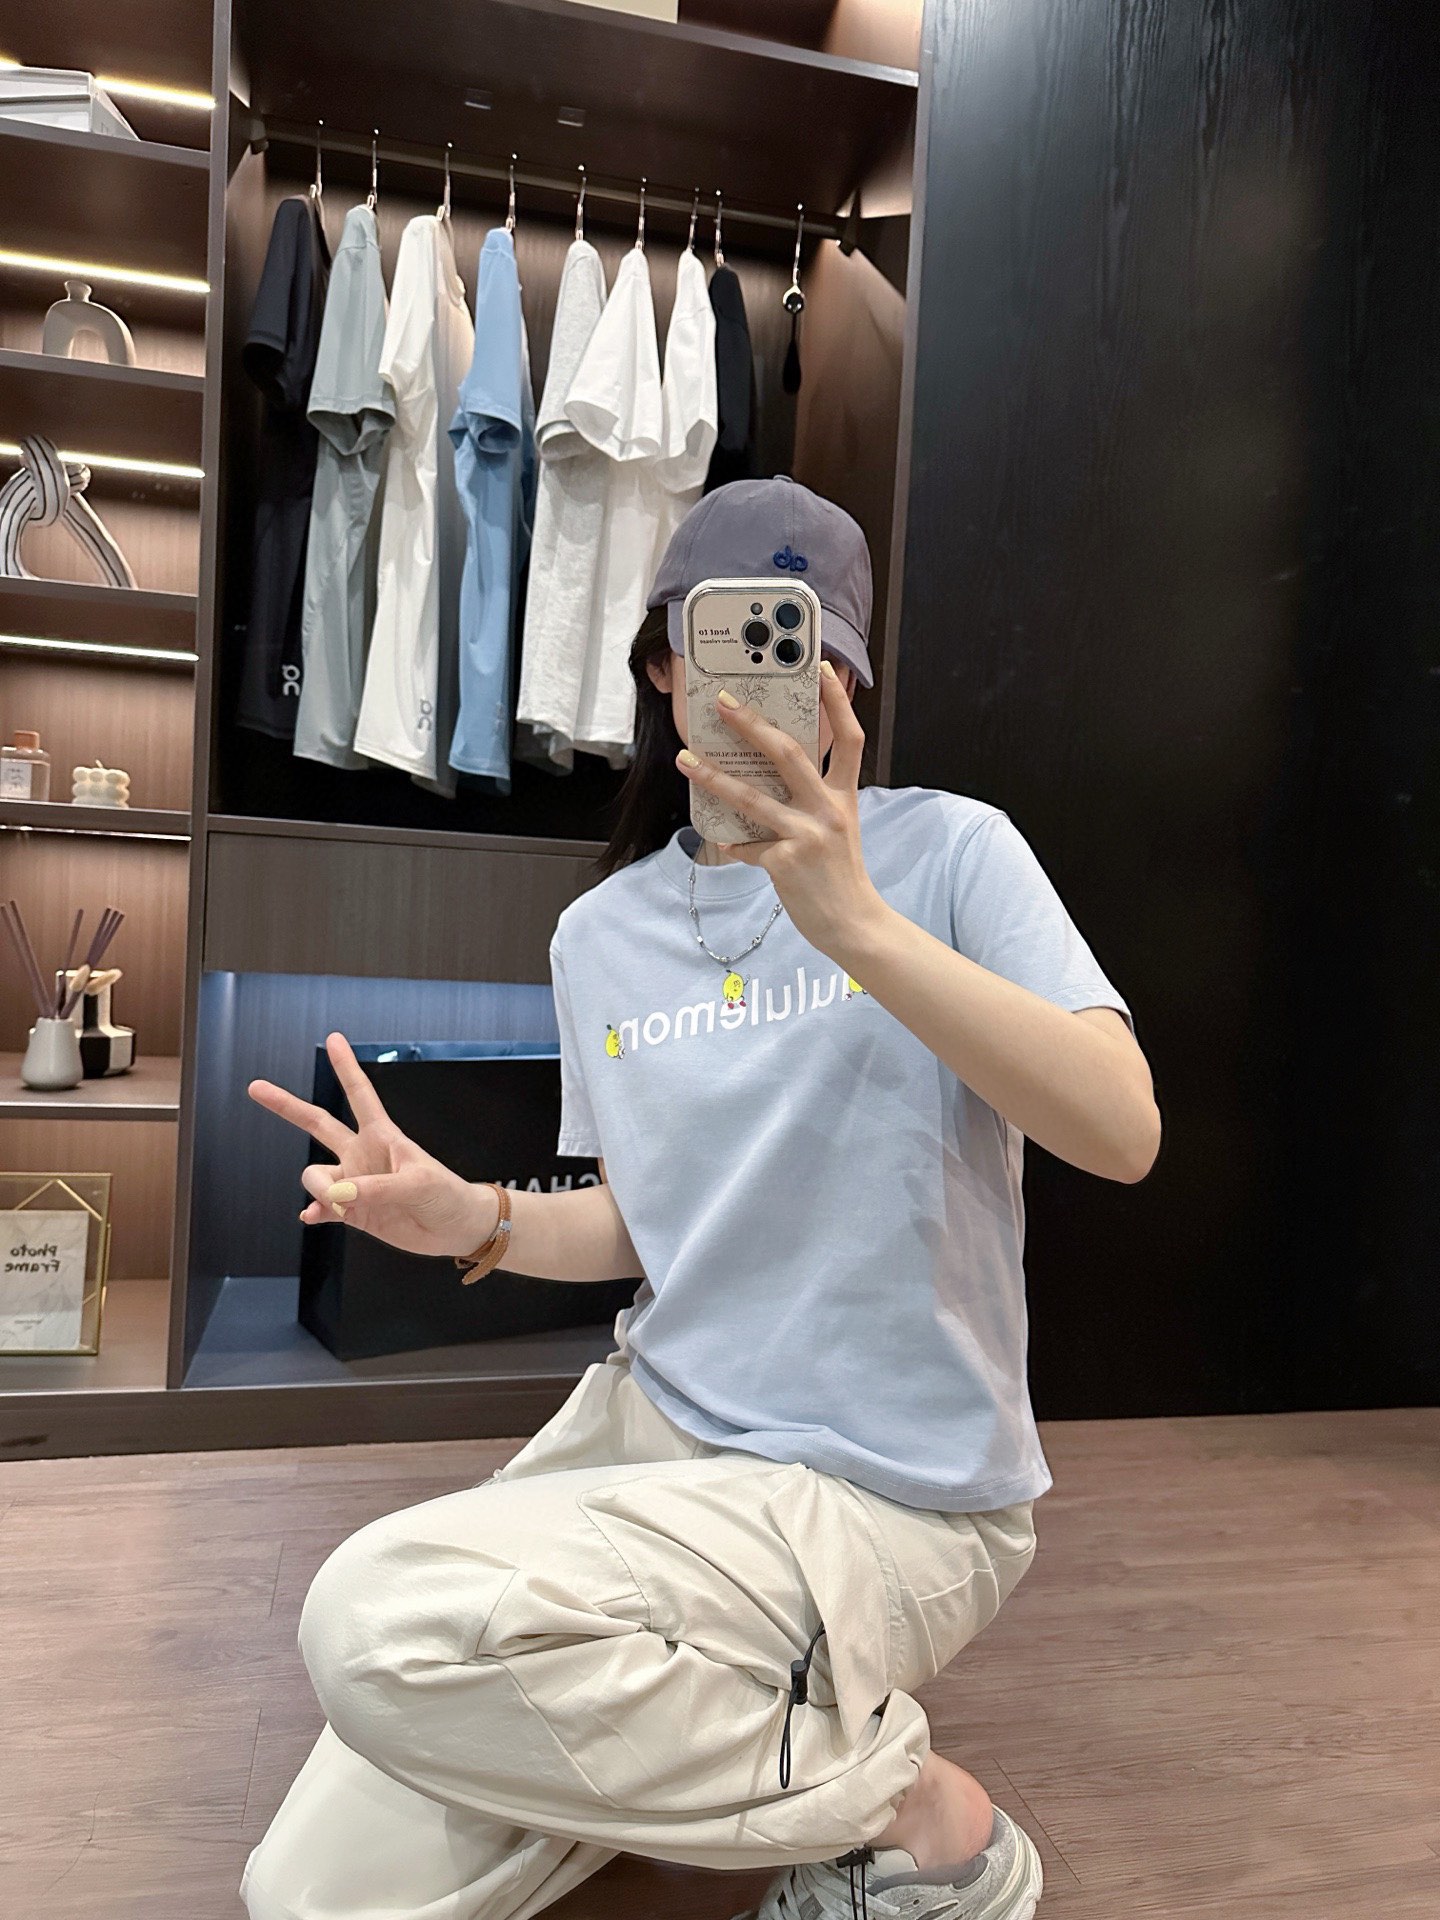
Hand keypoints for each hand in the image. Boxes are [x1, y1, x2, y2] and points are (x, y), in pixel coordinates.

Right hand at [247, 1031, 497, 1259]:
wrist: (456, 1228)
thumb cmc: (447, 1195)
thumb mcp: (419, 1184)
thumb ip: (376, 1189)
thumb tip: (338, 1195)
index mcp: (382, 1136)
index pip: (359, 1094)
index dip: (345, 1067)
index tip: (334, 1039)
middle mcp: (362, 1155)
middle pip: (317, 1123)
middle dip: (286, 1105)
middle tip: (255, 1087)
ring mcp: (355, 1183)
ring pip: (316, 1177)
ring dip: (322, 1191)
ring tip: (346, 1205)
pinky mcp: (354, 1212)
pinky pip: (322, 1208)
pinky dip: (315, 1212)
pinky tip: (313, 1217)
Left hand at [675, 661, 891, 964]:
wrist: (853, 925)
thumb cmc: (840, 876)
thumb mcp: (836, 830)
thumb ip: (810, 803)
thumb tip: (762, 780)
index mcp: (844, 797)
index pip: (849, 738)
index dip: (838, 702)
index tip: (822, 669)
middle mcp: (828, 810)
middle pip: (789, 753)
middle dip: (751, 724)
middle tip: (722, 702)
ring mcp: (806, 835)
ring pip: (752, 797)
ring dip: (713, 777)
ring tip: (685, 760)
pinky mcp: (785, 861)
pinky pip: (746, 846)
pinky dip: (732, 844)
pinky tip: (724, 841)